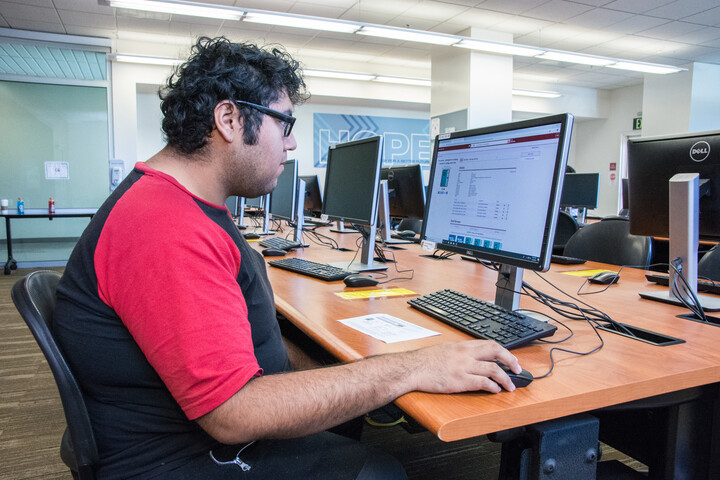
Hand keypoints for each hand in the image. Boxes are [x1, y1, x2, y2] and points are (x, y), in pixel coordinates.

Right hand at [405, 340, 520, 393]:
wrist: (412, 368)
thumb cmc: (424, 361)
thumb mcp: (445, 350)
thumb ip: (460, 353)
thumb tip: (471, 358)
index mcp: (462, 346)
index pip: (489, 344)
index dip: (503, 351)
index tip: (510, 358)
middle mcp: (465, 354)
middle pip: (496, 352)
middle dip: (510, 360)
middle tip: (518, 369)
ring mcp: (464, 367)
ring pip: (493, 369)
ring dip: (505, 378)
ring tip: (510, 386)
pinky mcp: (460, 381)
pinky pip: (482, 383)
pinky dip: (492, 387)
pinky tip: (495, 390)